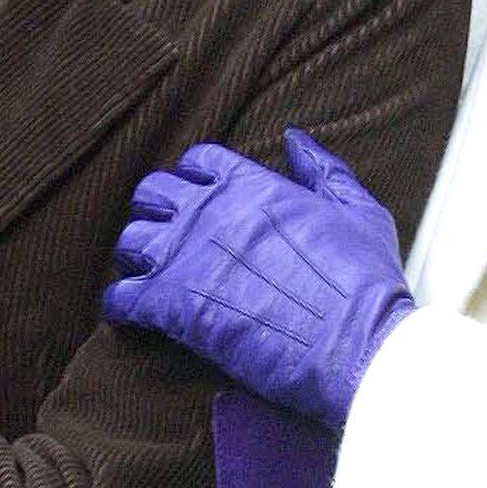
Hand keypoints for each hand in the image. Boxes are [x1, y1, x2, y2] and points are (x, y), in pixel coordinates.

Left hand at [104, 128, 413, 427]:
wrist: (356, 346)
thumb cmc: (365, 284)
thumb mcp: (358, 211)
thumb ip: (323, 170)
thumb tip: (297, 140)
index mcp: (253, 186)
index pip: (199, 162)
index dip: (194, 180)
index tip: (198, 201)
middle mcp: (212, 213)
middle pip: (152, 193)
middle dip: (155, 212)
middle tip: (168, 239)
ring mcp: (187, 257)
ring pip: (130, 241)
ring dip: (136, 258)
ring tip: (150, 277)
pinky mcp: (174, 306)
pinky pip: (120, 297)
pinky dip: (121, 306)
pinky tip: (135, 315)